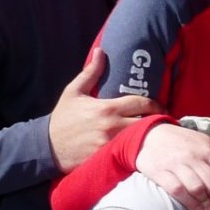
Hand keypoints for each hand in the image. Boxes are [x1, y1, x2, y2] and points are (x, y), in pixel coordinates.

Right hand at [49, 49, 160, 171]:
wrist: (47, 146)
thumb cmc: (63, 118)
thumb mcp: (73, 92)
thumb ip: (91, 73)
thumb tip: (101, 51)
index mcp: (107, 108)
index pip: (142, 103)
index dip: (155, 104)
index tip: (160, 106)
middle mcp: (112, 126)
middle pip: (148, 122)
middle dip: (156, 120)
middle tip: (162, 121)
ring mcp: (112, 144)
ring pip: (142, 139)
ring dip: (150, 135)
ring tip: (156, 133)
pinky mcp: (109, 158)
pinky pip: (132, 154)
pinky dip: (139, 150)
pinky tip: (143, 148)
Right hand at [135, 124, 209, 209]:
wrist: (151, 135)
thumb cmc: (183, 143)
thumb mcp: (204, 143)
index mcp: (209, 150)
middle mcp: (194, 156)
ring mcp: (177, 164)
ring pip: (198, 189)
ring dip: (207, 205)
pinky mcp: (160, 171)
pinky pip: (178, 191)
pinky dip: (190, 203)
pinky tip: (196, 209)